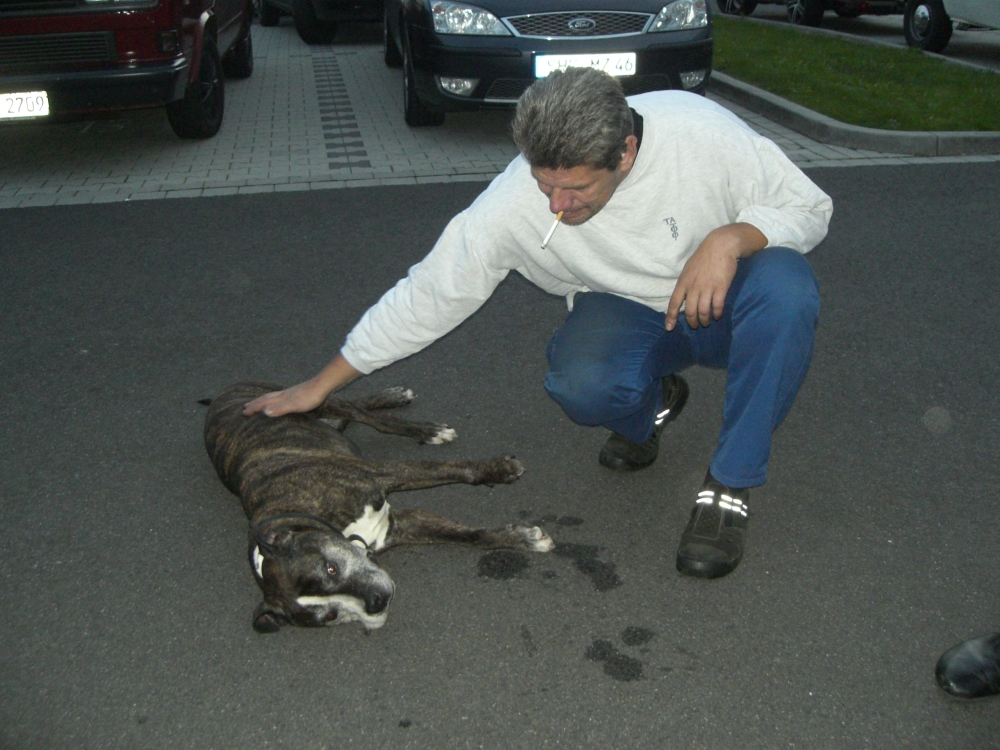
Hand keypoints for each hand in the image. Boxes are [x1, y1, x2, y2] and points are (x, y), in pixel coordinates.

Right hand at [242, 353, 361, 416]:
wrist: (324, 385)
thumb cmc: (311, 396)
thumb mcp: (295, 405)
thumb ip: (281, 409)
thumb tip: (265, 412)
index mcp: (281, 397)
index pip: (264, 403)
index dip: (253, 408)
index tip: (243, 412)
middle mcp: (284, 394)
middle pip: (266, 398)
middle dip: (255, 403)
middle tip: (245, 407)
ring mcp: (291, 393)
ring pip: (273, 396)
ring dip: (263, 400)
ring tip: (259, 403)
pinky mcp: (298, 393)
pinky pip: (281, 397)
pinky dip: (275, 399)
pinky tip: (280, 401)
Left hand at [665, 223, 767, 330]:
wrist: (721, 245)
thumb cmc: (704, 256)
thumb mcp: (688, 269)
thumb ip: (686, 283)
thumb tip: (683, 296)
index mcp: (683, 282)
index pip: (674, 303)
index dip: (671, 317)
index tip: (669, 328)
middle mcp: (694, 287)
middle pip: (690, 311)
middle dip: (692, 322)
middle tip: (696, 326)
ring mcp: (707, 287)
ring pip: (703, 312)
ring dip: (705, 320)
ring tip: (707, 322)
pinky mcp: (721, 287)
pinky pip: (717, 306)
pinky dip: (717, 314)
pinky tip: (718, 315)